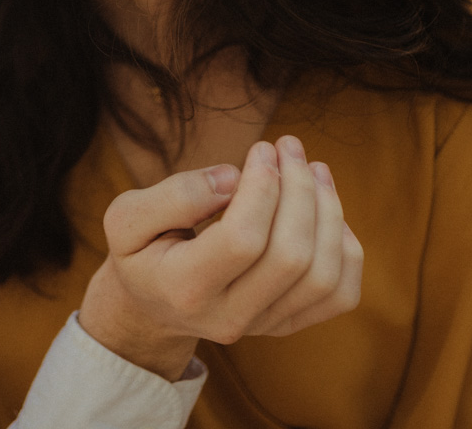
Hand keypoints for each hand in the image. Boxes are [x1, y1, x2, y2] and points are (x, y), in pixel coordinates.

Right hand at [77, 136, 363, 379]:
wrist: (153, 302)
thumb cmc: (141, 250)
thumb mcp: (127, 216)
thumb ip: (174, 196)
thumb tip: (233, 179)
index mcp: (184, 289)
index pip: (241, 240)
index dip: (262, 188)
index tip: (260, 149)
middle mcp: (228, 318)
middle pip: (289, 257)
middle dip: (299, 190)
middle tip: (289, 146)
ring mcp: (263, 325)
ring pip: (321, 275)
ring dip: (328, 212)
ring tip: (313, 169)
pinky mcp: (288, 323)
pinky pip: (339, 295)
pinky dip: (345, 249)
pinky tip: (325, 212)